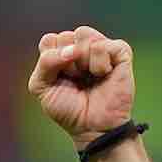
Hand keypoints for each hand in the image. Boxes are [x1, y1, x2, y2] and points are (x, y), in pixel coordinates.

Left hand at [28, 26, 134, 149]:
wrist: (92, 127)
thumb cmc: (68, 109)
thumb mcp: (42, 87)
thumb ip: (45, 63)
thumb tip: (70, 50)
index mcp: (61, 52)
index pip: (49, 40)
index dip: (51, 61)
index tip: (59, 80)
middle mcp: (80, 46)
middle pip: (65, 36)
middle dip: (66, 63)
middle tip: (76, 80)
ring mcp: (100, 47)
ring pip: (83, 34)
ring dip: (83, 61)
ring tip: (90, 77)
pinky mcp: (120, 52)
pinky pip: (103, 46)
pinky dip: (100, 65)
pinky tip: (105, 75)